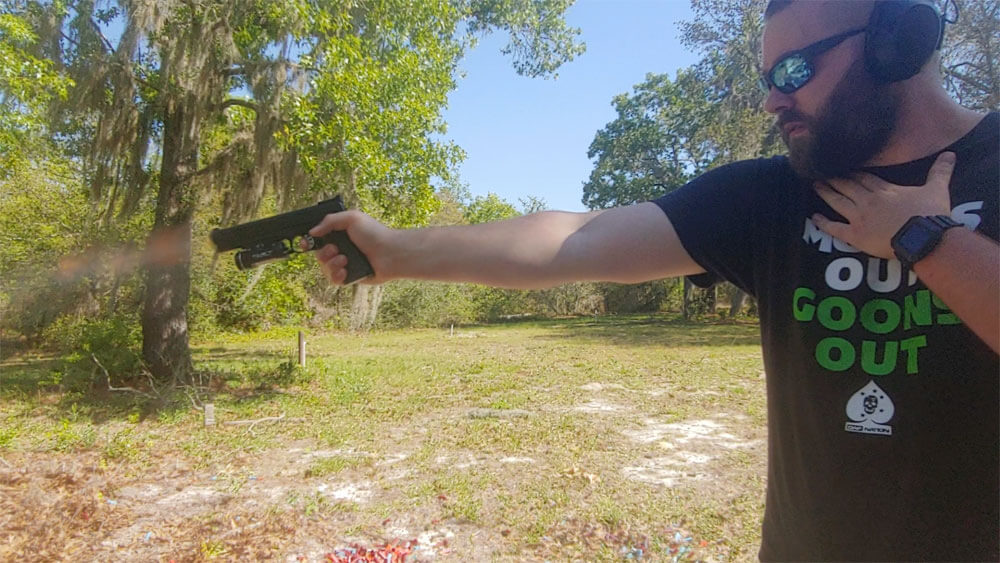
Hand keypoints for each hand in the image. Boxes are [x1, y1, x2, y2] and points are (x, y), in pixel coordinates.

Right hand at [303, 209, 393, 284]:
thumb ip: (330, 221)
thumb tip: (313, 231)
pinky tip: (345, 271)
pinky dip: (337, 276)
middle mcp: (342, 249)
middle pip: (319, 255)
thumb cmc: (375, 234)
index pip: (319, 239)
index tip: (305, 243)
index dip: (309, 242)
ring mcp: (345, 264)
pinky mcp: (350, 277)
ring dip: (332, 264)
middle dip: (324, 253)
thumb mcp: (352, 218)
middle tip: (335, 249)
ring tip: (345, 260)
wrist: (390, 254)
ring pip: (325, 268)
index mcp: (340, 235)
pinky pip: (334, 280)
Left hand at [812, 151, 954, 258]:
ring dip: (825, 193)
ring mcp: (859, 217)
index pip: (864, 177)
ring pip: (837, 201)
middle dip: (834, 179)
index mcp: (885, 190)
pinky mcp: (855, 235)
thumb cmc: (930, 214)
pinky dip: (823, 223)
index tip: (842, 167)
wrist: (923, 237)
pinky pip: (834, 229)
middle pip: (847, 186)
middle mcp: (868, 200)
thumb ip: (940, 171)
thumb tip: (951, 154)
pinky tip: (813, 218)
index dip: (852, 172)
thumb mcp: (937, 188)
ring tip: (814, 185)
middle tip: (820, 172)